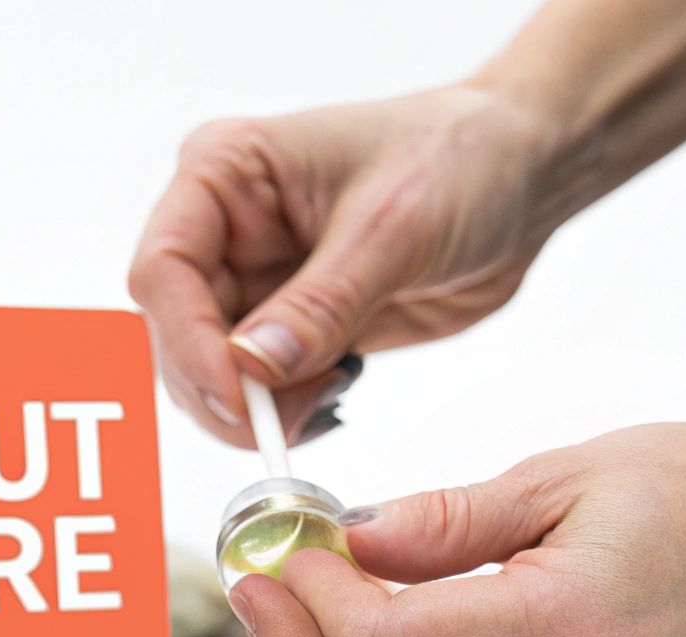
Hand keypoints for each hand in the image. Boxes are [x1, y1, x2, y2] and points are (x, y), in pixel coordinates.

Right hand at [128, 85, 563, 446]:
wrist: (519, 174)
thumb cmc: (458, 159)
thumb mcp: (393, 229)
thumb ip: (321, 304)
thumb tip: (252, 367)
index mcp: (225, 173)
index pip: (165, 268)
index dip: (187, 342)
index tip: (235, 397)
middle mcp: (225, 227)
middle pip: (178, 331)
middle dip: (221, 389)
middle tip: (277, 428)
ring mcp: (257, 279)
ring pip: (213, 370)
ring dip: (257, 407)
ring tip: (327, 393)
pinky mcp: (292, 323)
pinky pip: (261, 387)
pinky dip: (286, 410)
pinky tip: (334, 394)